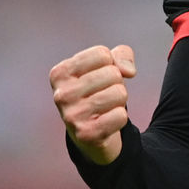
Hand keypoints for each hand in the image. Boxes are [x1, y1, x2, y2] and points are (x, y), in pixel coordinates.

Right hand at [50, 44, 135, 164]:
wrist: (90, 132)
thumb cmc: (98, 91)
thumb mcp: (107, 66)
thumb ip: (122, 55)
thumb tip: (129, 71)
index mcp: (60, 73)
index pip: (102, 54)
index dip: (110, 64)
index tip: (99, 77)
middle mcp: (62, 94)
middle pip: (113, 73)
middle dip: (116, 83)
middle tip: (103, 95)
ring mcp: (72, 116)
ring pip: (120, 93)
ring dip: (119, 100)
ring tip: (105, 107)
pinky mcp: (86, 134)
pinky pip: (121, 116)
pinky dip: (120, 118)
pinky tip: (106, 122)